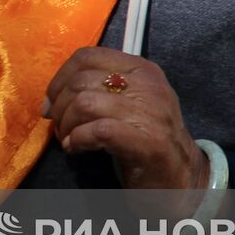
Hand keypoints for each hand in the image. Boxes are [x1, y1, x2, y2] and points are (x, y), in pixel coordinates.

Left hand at [43, 47, 206, 189]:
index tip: (51, 102)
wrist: (183, 178)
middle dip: (60, 106)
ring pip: (85, 103)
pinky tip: (77, 149)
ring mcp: (150, 112)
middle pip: (81, 81)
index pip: (88, 56)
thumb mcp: (129, 103)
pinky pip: (97, 130)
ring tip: (68, 139)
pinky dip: (78, 139)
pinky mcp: (146, 141)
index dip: (60, 78)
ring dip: (67, 124)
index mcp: (141, 69)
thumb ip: (99, 90)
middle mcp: (148, 85)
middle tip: (59, 127)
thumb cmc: (147, 140)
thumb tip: (52, 96)